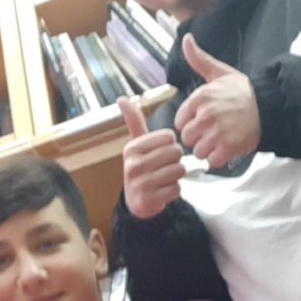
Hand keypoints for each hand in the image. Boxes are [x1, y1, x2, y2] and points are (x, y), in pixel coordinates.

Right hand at [119, 96, 184, 219]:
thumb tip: (121, 98)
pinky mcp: (149, 200)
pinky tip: (162, 191)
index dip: (170, 145)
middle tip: (164, 167)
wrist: (136, 201)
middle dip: (175, 160)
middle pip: (176, 152)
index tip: (160, 153)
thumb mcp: (137, 145)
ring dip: (176, 175)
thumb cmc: (142, 168)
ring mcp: (140, 183)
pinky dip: (174, 190)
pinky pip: (176, 189)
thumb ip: (134, 121)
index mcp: (132, 148)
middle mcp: (133, 165)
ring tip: (164, 178)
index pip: (169, 137)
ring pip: (179, 170)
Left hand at [173, 34, 260, 168]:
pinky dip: (219, 158)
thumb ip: (199, 60)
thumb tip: (185, 39)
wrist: (271, 107)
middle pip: (188, 138)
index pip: (180, 121)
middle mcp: (206, 115)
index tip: (204, 120)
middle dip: (199, 137)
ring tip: (222, 139)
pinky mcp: (228, 147)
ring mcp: (217, 132)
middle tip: (214, 131)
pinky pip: (212, 161)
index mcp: (200, 97)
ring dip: (208, 149)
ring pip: (198, 151)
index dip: (191, 122)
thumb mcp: (220, 72)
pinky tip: (227, 148)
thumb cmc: (243, 91)